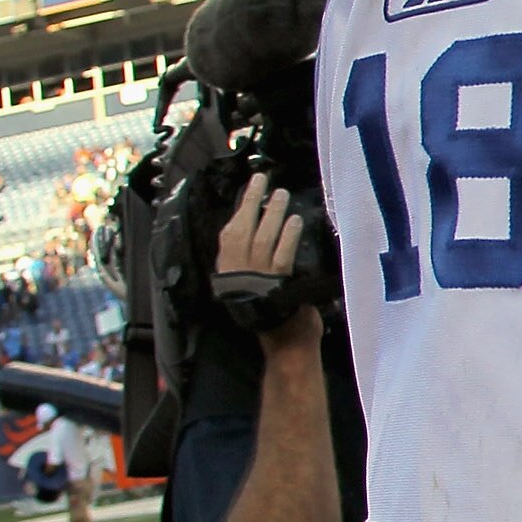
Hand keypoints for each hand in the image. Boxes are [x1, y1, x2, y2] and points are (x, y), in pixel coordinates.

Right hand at [214, 174, 319, 347]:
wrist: (283, 342)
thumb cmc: (272, 312)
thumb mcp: (253, 285)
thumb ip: (251, 262)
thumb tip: (257, 229)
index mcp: (227, 271)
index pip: (230, 233)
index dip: (241, 209)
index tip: (250, 189)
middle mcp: (237, 271)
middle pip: (242, 228)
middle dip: (252, 201)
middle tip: (263, 179)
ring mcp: (256, 277)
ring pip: (262, 237)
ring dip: (272, 213)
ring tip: (281, 194)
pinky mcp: (276, 284)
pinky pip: (281, 254)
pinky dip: (288, 236)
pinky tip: (295, 220)